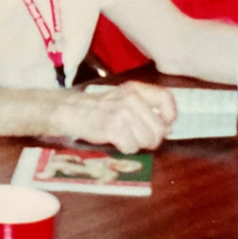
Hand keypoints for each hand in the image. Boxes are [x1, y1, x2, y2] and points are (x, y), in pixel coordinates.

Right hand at [49, 82, 174, 152]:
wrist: (68, 111)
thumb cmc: (98, 108)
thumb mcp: (123, 98)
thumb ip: (146, 108)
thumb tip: (168, 129)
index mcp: (135, 89)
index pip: (166, 99)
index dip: (169, 115)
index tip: (164, 124)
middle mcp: (131, 100)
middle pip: (159, 128)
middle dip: (152, 139)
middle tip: (139, 138)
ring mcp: (122, 114)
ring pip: (147, 140)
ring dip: (138, 144)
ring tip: (124, 138)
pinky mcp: (113, 129)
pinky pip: (132, 147)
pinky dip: (125, 148)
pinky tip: (116, 141)